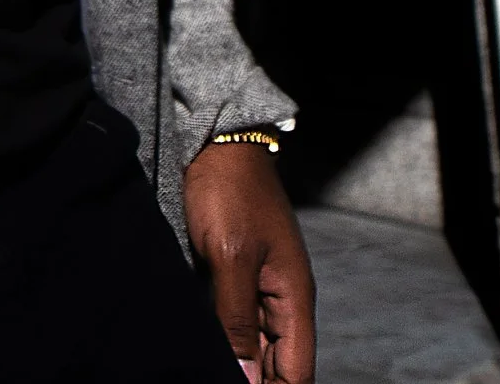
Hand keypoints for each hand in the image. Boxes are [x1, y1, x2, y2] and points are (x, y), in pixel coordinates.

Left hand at [184, 137, 315, 379]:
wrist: (214, 140)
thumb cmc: (228, 190)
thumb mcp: (230, 258)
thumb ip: (238, 322)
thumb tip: (247, 381)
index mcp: (294, 297)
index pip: (297, 373)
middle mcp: (282, 297)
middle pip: (277, 364)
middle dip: (254, 381)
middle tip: (209, 378)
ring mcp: (260, 285)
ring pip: (255, 347)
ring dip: (238, 364)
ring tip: (203, 368)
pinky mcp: (236, 274)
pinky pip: (237, 323)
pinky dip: (225, 341)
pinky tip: (205, 349)